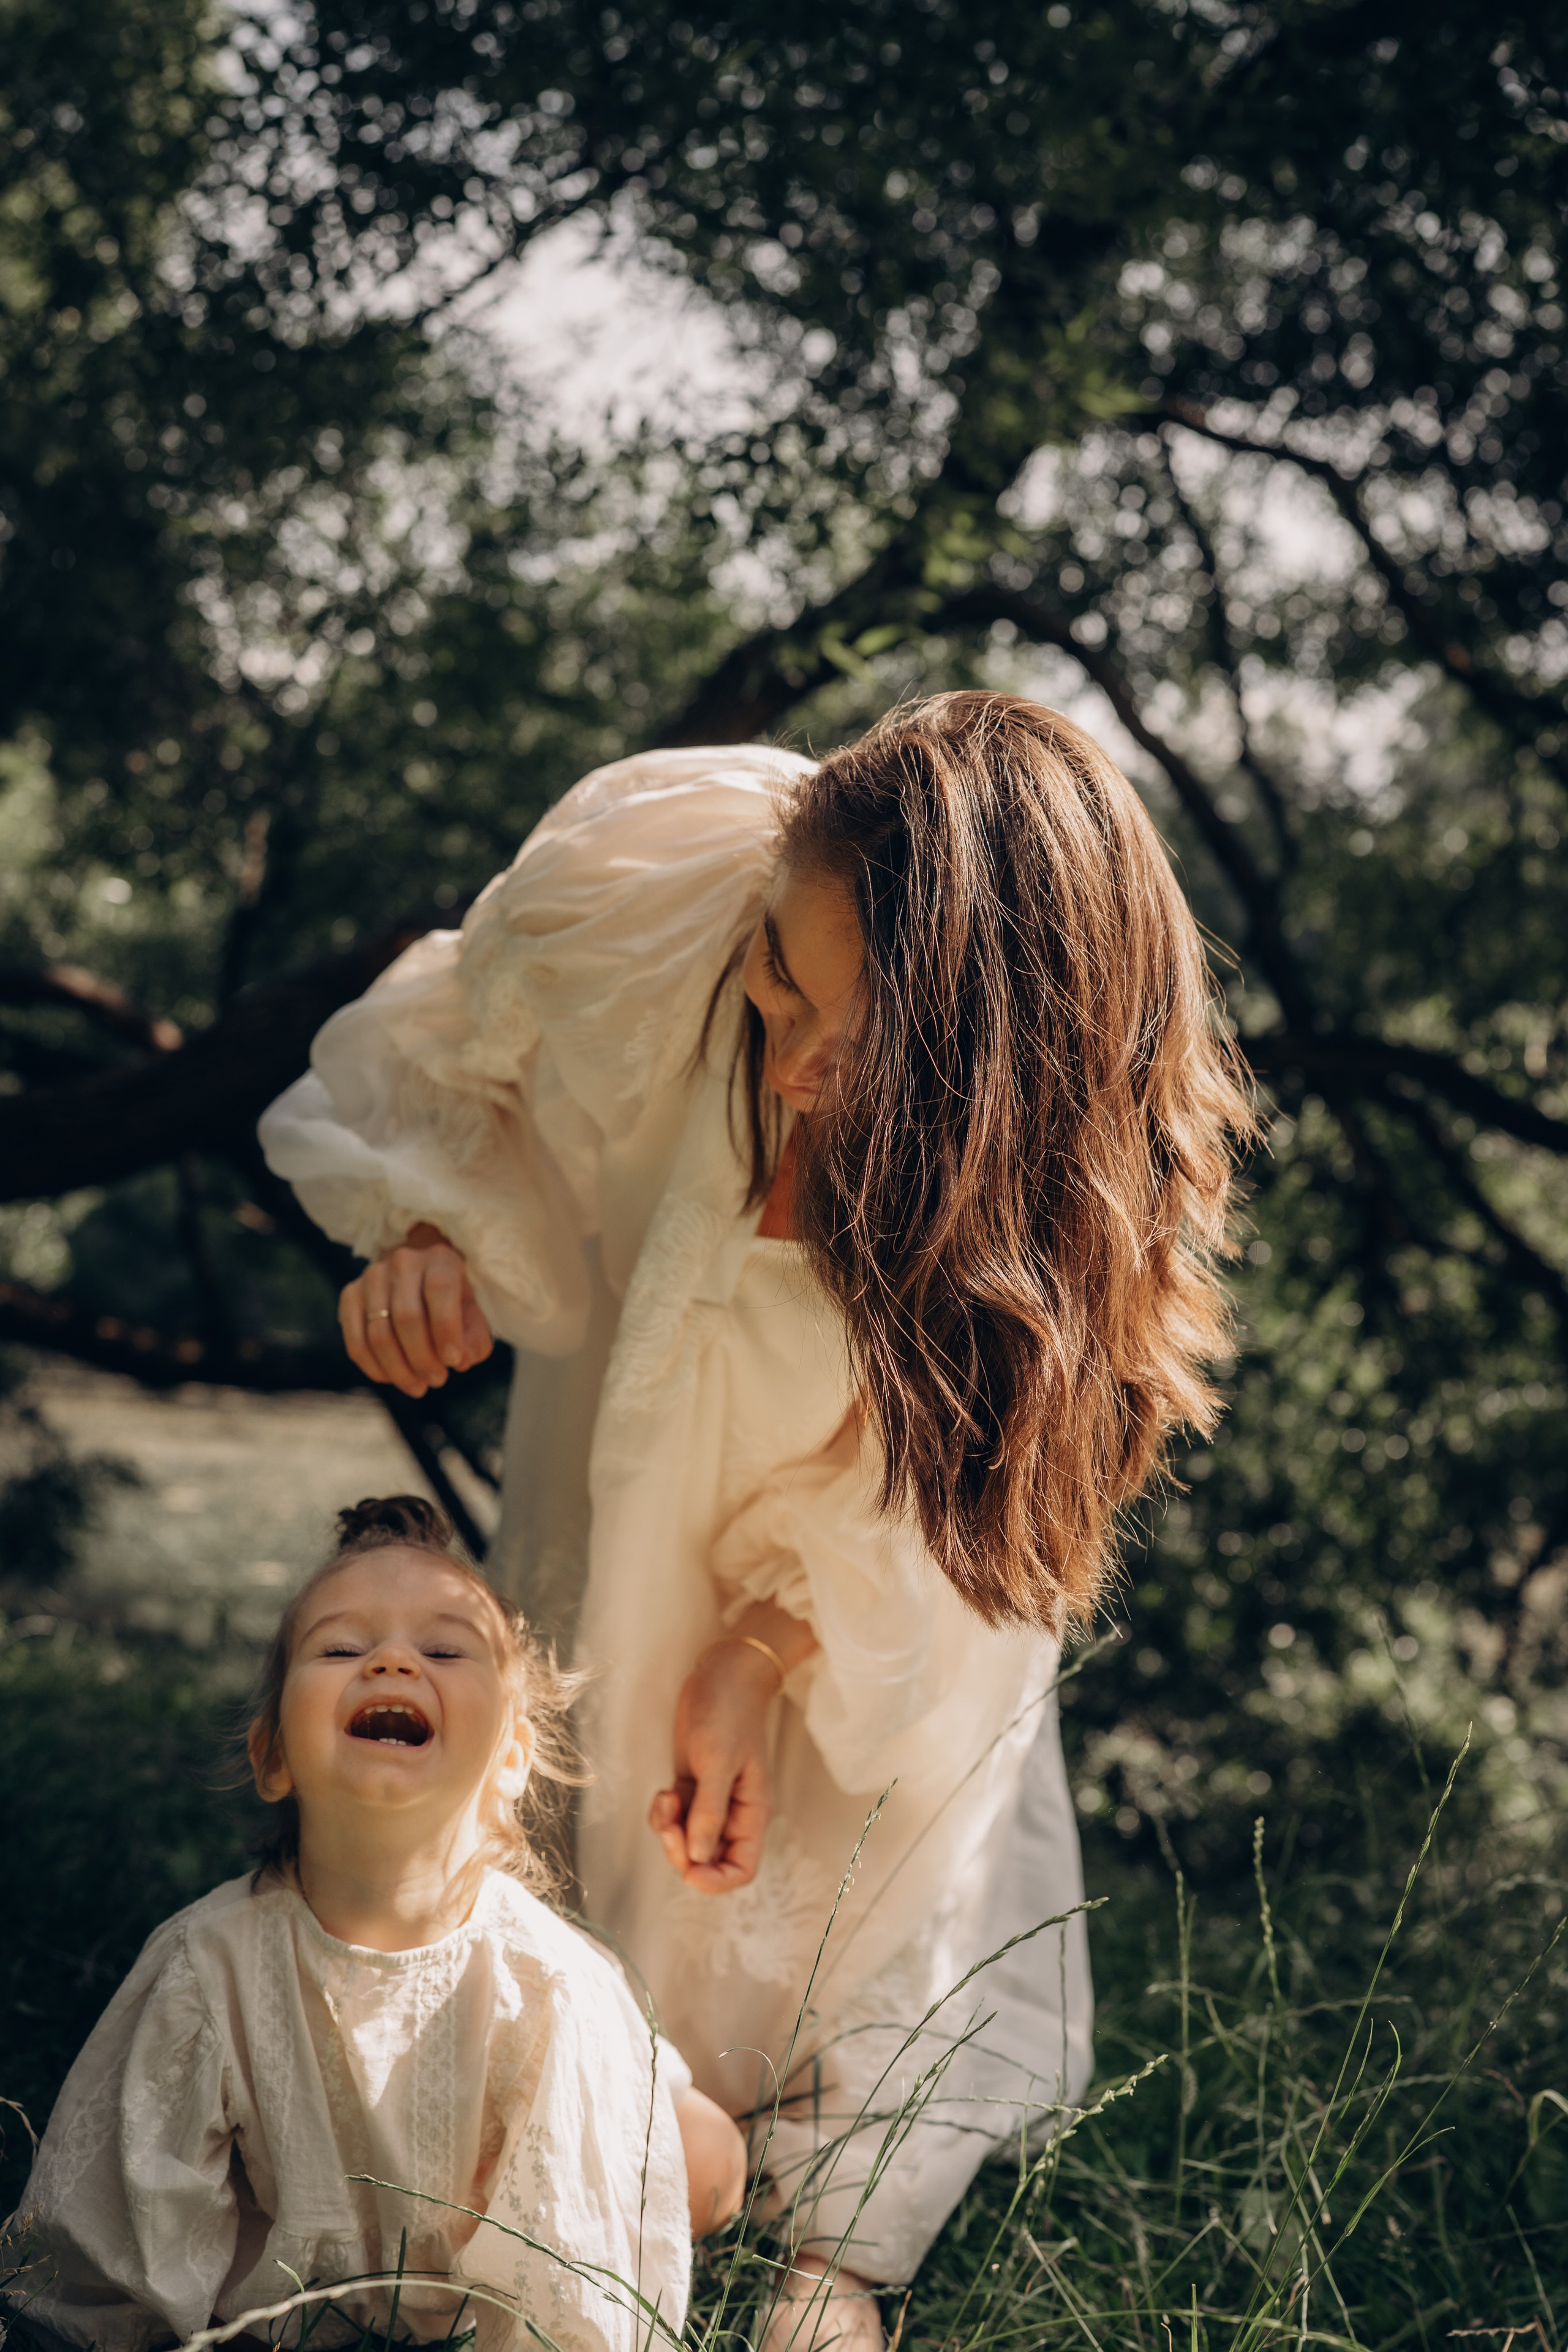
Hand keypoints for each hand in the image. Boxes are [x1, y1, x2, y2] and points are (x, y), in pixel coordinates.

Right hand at [338, 1224, 492, 1396]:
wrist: (419, 1278)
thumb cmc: (451, 1303)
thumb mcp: (472, 1316)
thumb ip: (474, 1340)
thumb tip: (461, 1361)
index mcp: (440, 1259)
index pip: (439, 1289)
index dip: (446, 1330)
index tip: (453, 1362)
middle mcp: (403, 1263)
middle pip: (406, 1317)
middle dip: (423, 1358)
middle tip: (437, 1380)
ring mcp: (372, 1278)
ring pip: (379, 1335)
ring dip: (400, 1370)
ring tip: (418, 1385)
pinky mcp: (350, 1296)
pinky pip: (356, 1343)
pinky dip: (375, 1369)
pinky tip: (392, 1378)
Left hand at [648, 1640, 781, 1893]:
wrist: (722, 1676)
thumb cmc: (728, 1714)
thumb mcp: (718, 1763)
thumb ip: (709, 1813)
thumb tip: (697, 1858)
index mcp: (752, 1813)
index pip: (741, 1868)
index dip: (716, 1881)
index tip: (689, 1869)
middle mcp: (733, 1814)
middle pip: (708, 1860)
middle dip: (683, 1853)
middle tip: (669, 1826)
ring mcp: (711, 1802)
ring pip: (687, 1841)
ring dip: (669, 1831)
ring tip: (665, 1798)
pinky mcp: (691, 1788)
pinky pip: (674, 1820)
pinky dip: (663, 1815)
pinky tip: (664, 1791)